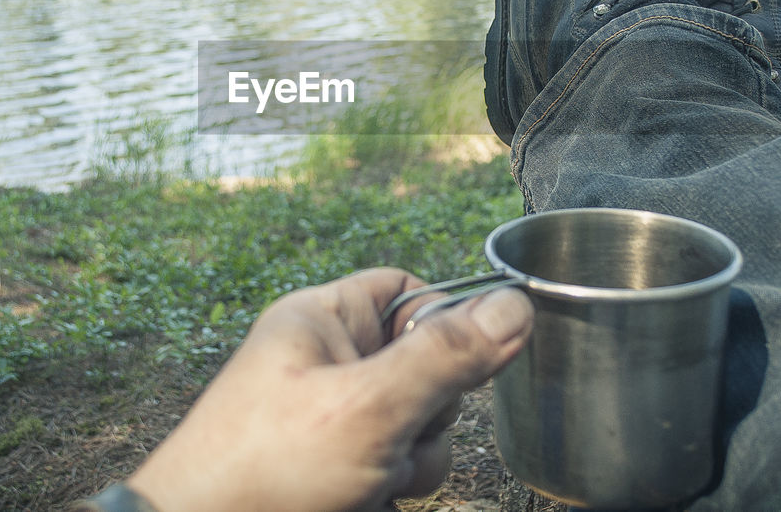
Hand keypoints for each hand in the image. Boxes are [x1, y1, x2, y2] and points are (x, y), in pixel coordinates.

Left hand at [125, 267, 533, 511]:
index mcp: (322, 320)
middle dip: (431, 411)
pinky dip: (393, 486)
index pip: (409, 289)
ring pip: (419, 425)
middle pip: (426, 365)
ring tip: (372, 480)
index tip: (466, 360)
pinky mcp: (336, 468)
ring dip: (415, 459)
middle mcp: (328, 364)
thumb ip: (445, 358)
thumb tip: (515, 306)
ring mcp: (333, 420)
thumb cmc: (265, 472)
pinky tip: (365, 500)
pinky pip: (396, 465)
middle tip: (397, 433)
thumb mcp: (369, 406)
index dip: (446, 321)